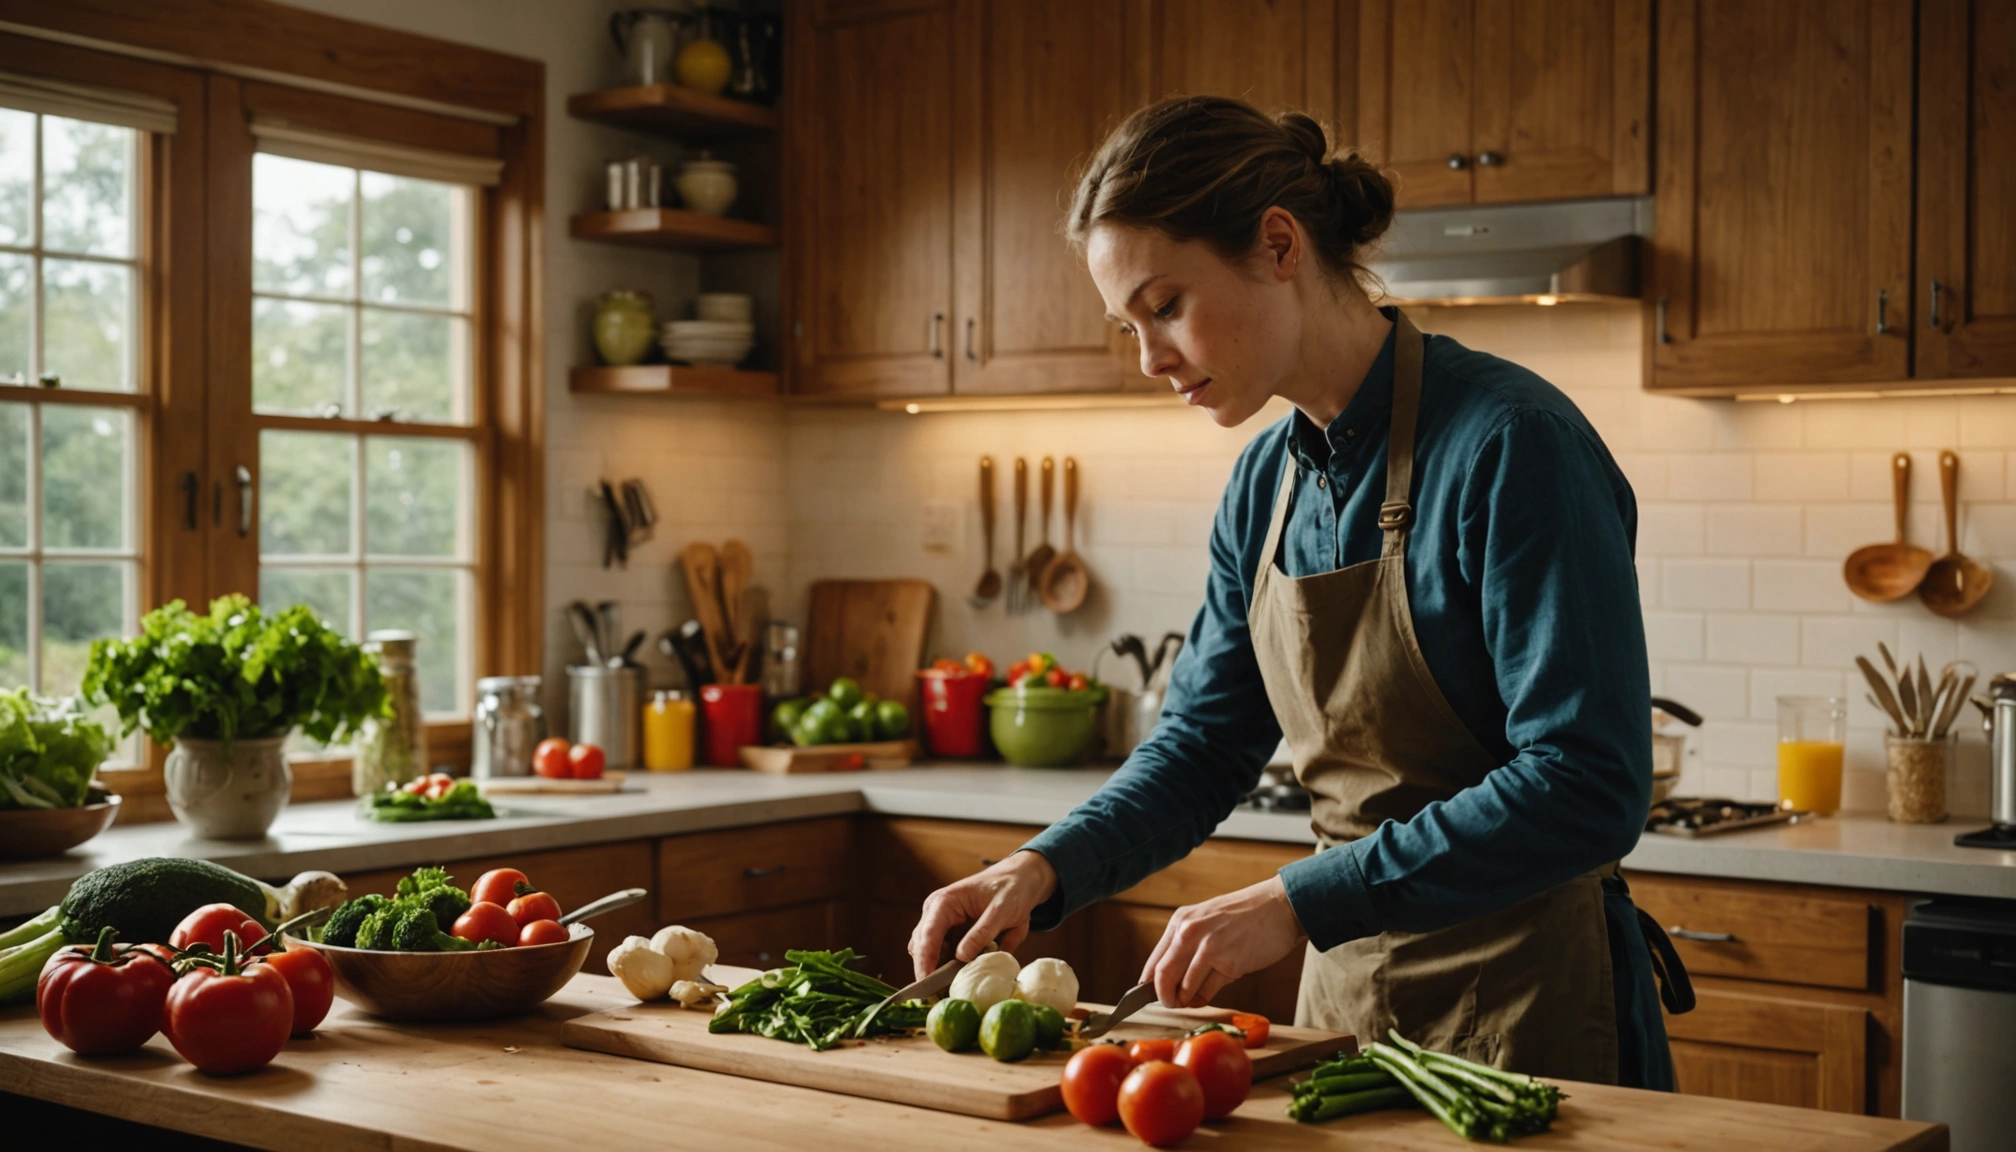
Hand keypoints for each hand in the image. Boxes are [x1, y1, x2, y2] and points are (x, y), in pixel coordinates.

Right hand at [909, 850, 1057, 979]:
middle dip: (929, 970)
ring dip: (941, 969)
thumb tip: (960, 957)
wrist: (1021, 880)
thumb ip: (981, 933)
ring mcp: (942, 925)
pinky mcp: (952, 935)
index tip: (926, 986)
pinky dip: (952, 966)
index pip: (926, 936)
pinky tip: (964, 974)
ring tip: (954, 986)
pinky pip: (945, 956)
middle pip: (921, 947)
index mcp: (943, 903)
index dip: (924, 962)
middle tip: (940, 995)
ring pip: (930, 954)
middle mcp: (936, 914)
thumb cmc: (1011, 889)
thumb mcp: (1001, 911)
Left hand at [1141, 875, 1305, 1007]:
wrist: (1279, 906)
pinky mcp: (1229, 963)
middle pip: (1162, 978)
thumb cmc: (1244, 916)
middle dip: (1164, 998)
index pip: (1154, 962)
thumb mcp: (1207, 921)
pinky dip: (1205, 998)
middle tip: (1171, 1004)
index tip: (1152, 998)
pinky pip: (1208, 991)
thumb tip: (1167, 982)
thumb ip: (1187, 946)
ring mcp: (1209, 948)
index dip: (1149, 986)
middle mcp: (1190, 933)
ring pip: (1185, 989)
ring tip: (1195, 997)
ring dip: (1188, 1000)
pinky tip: (1211, 990)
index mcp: (1181, 921)